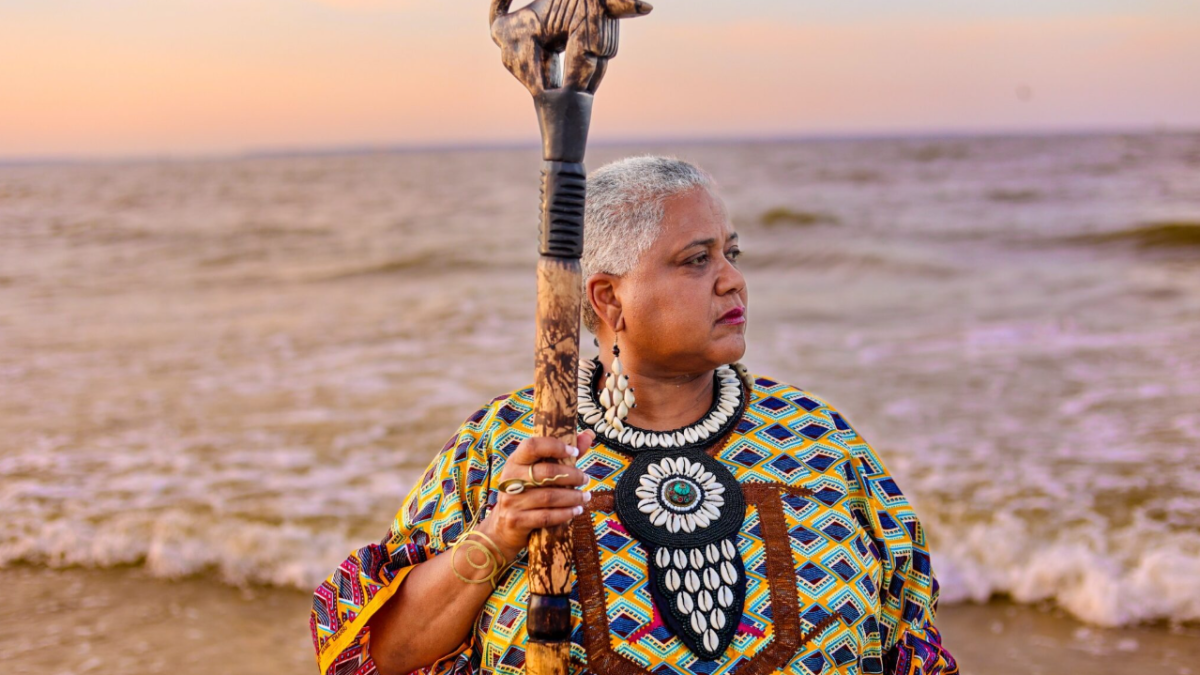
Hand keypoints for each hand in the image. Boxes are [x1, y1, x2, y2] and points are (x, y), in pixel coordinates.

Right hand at [478, 430, 595, 561]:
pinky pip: (546, 517)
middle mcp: (510, 478)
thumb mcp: (537, 472)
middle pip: (546, 473)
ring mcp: (511, 501)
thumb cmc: (527, 493)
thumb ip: (563, 454)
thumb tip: (589, 435)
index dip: (555, 446)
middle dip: (572, 475)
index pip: (532, 446)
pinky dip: (565, 514)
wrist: (503, 527)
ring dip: (573, 497)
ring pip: (549, 497)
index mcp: (515, 461)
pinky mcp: (516, 521)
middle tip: (585, 479)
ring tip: (585, 497)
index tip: (574, 451)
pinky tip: (576, 511)